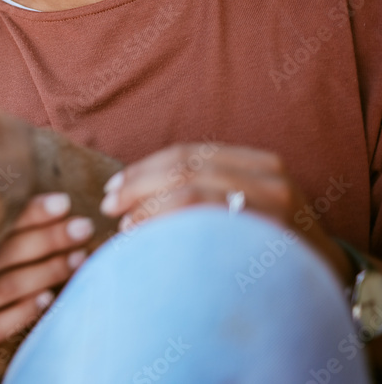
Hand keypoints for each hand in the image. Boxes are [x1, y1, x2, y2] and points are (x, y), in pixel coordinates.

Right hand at [0, 193, 93, 383]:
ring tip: (77, 259)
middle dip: (46, 238)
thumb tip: (45, 214)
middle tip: (81, 227)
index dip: (28, 212)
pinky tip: (48, 300)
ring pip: (3, 287)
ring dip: (44, 272)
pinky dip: (22, 312)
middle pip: (2, 252)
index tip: (62, 203)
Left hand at [99, 143, 350, 282]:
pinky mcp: (271, 229)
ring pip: (191, 189)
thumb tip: (137, 191)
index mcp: (259, 162)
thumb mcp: (249, 205)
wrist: (326, 280)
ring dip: (148, 205)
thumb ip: (208, 190)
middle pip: (185, 167)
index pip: (188, 154)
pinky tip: (145, 236)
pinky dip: (166, 221)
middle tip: (108, 204)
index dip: (145, 168)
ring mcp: (274, 201)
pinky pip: (205, 217)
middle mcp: (269, 175)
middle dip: (138, 184)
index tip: (114, 186)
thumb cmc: (271, 244)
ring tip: (124, 224)